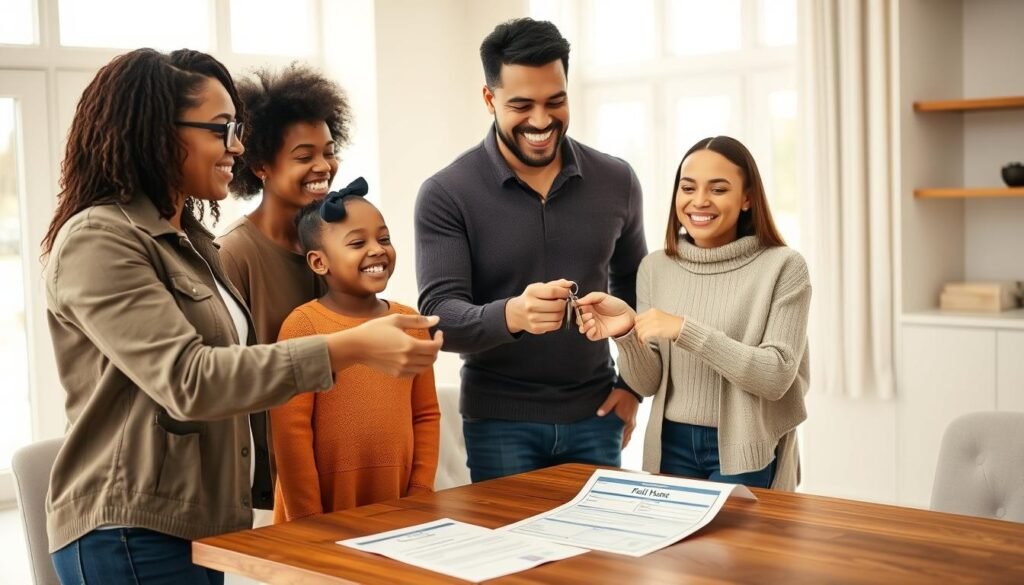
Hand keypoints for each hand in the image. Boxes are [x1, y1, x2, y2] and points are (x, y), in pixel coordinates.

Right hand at [327, 314, 442, 376]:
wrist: (356, 347)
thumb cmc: (374, 330)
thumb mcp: (396, 320)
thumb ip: (418, 321)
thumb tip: (436, 320)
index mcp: (409, 345)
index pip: (435, 347)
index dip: (440, 339)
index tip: (438, 333)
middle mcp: (407, 360)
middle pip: (432, 358)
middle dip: (435, 348)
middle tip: (432, 340)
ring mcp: (402, 369)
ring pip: (425, 367)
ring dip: (429, 358)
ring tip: (424, 348)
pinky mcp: (396, 374)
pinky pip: (415, 373)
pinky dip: (420, 366)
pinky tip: (414, 356)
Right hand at [505, 279, 572, 334]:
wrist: (516, 312)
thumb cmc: (531, 298)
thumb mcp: (539, 287)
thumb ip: (555, 285)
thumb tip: (570, 284)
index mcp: (532, 292)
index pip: (553, 291)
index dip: (564, 292)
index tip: (567, 293)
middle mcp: (531, 305)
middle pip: (557, 305)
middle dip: (564, 303)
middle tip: (562, 302)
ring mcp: (533, 318)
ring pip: (558, 316)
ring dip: (562, 312)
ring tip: (558, 309)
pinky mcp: (536, 328)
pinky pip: (555, 325)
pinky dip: (558, 321)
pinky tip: (554, 317)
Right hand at [574, 291, 635, 339]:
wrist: (627, 315)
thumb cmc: (616, 305)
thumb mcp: (602, 296)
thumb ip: (590, 297)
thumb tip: (577, 301)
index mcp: (589, 307)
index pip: (577, 309)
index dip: (575, 308)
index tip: (576, 306)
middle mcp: (590, 317)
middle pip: (577, 320)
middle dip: (580, 318)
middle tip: (589, 314)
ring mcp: (593, 326)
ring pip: (582, 328)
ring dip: (584, 325)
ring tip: (592, 320)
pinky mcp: (598, 333)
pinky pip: (589, 335)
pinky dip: (589, 332)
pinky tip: (594, 327)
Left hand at [597, 388, 638, 448]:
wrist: (631, 389)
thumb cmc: (621, 393)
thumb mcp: (613, 397)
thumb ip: (606, 406)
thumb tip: (599, 414)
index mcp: (625, 419)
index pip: (620, 435)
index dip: (615, 443)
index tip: (609, 449)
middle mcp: (630, 424)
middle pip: (624, 439)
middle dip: (617, 447)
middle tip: (609, 454)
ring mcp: (632, 424)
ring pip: (627, 438)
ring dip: (621, 444)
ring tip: (614, 452)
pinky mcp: (632, 422)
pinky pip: (629, 434)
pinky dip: (624, 440)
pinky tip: (619, 443)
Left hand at [634, 309, 684, 344]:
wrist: (682, 327)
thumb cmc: (672, 324)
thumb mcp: (660, 317)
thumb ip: (650, 319)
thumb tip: (639, 326)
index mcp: (652, 311)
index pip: (637, 318)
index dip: (637, 326)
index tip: (639, 331)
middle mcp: (652, 315)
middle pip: (637, 325)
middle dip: (637, 332)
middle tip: (640, 337)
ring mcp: (654, 322)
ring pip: (639, 331)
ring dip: (639, 337)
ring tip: (642, 341)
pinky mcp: (657, 329)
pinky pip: (644, 335)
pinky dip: (642, 340)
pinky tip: (644, 342)